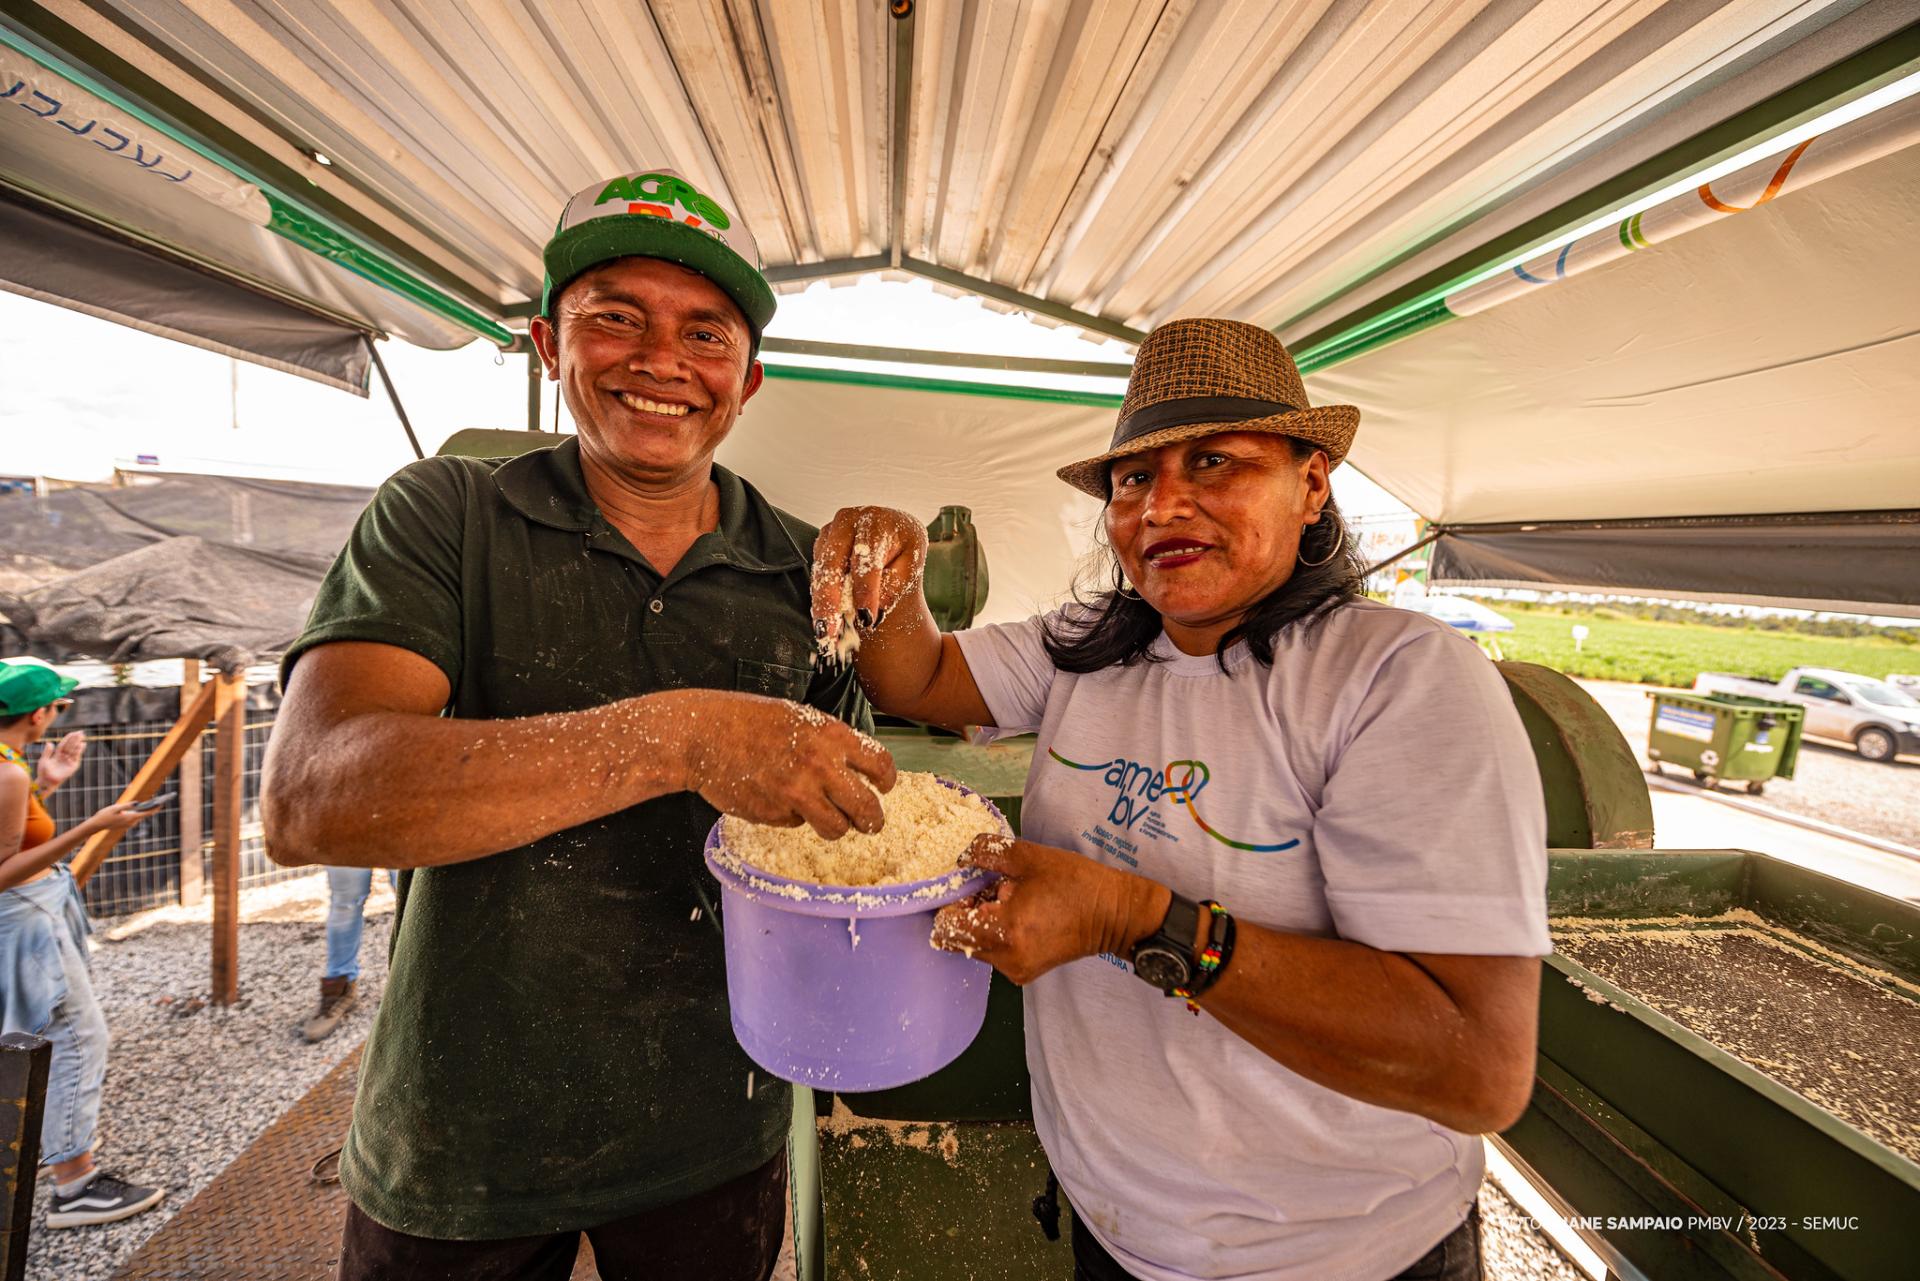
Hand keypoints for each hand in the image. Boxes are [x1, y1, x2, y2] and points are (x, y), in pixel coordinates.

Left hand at [37, 732, 85, 788]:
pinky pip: (77, 757)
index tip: (73, 732)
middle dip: (75, 739)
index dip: (68, 738)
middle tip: (81, 732)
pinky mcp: (73, 766)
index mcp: (57, 755)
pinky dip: (79, 751)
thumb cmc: (43, 772)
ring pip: (74, 750)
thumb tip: (50, 742)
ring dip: (78, 743)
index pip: (64, 744)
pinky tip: (82, 744)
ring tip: (82, 736)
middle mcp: (64, 757)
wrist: (46, 782)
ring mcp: (69, 761)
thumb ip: (47, 752)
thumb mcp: (43, 760)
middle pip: (70, 746)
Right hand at [85, 800, 156, 835]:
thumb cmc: (105, 815)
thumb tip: (137, 803)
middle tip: (161, 800)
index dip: (155, 808)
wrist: (96, 825)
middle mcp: (131, 823)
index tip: (162, 803)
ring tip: (155, 802)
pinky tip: (143, 807)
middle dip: (152, 808)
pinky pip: (135, 818)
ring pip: (140, 816)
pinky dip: (139, 813)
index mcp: (130, 818)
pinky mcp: (125, 825)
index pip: (146, 813)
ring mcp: (128, 825)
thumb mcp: (116, 807)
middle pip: (145, 815)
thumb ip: (127, 805)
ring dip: (146, 810)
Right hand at [680, 692, 896, 839]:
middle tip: (869, 824)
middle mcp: (821, 766)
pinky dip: (792, 817)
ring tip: (826, 819)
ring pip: (837, 827)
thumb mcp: (799, 718)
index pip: (880, 764)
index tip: (884, 788)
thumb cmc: (748, 721)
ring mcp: (798, 793)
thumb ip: (829, 743)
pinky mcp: (776, 814)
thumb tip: (854, 766)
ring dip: (835, 826)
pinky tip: (775, 797)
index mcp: (831, 736)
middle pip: (867, 808)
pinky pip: (797, 824)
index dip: (887, 780)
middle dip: (872, 821)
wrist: (704, 736)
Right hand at [811, 507, 926, 653]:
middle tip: (830, 630)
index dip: (866, 590)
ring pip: (821, 570)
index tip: (866, 617)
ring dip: (821, 603)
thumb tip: (871, 613)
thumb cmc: (902, 552)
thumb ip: (892, 586)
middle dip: (830, 600)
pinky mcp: (821, 542)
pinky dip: (820, 596)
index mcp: (879, 522)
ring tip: (824, 631)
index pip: (868, 558)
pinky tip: (824, 617)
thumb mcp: (909, 567)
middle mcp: (850, 519)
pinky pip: (817, 572)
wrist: (891, 536)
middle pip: (833, 563)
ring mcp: (831, 529)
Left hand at [931, 835, 1170, 984]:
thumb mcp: (1030, 857)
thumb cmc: (1077, 884)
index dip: (950, 902)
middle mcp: (1006, 959)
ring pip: (974, 946)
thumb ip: (987, 852)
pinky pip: (993, 952)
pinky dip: (997, 933)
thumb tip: (962, 857)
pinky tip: (1020, 914)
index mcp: (1004, 931)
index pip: (946, 928)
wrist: (1115, 915)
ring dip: (982, 922)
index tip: (969, 885)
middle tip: (991, 889)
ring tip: (1011, 900)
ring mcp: (1015, 970)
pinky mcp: (1023, 972)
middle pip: (957, 939)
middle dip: (966, 912)